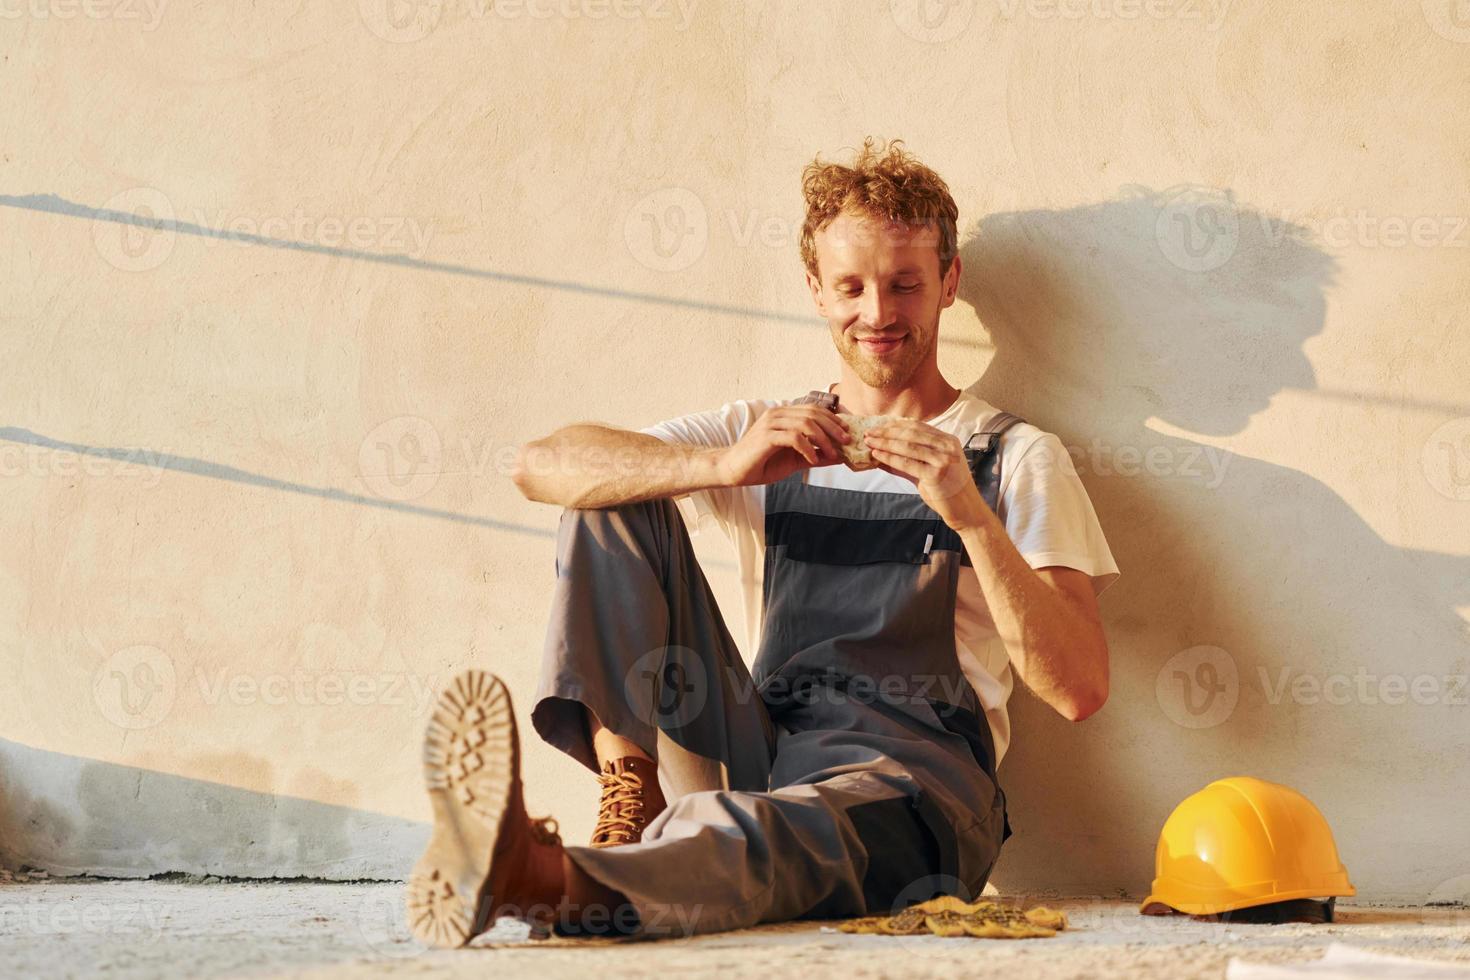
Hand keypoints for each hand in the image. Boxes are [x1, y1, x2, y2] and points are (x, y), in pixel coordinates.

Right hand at [716, 404, 851, 486]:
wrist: (733, 471)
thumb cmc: (761, 464)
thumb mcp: (794, 460)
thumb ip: (815, 456)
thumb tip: (840, 457)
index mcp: (783, 414)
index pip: (814, 409)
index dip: (833, 419)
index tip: (847, 431)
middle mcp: (777, 414)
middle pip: (813, 414)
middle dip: (833, 427)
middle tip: (846, 441)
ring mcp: (771, 423)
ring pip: (805, 423)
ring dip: (823, 439)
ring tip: (832, 453)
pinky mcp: (766, 436)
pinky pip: (793, 437)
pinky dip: (807, 448)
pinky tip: (813, 459)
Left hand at [862, 419, 989, 530]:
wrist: (966, 511)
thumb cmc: (947, 492)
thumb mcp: (928, 471)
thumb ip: (908, 461)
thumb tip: (880, 454)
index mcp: (948, 441)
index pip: (917, 427)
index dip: (895, 425)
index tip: (878, 427)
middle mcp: (948, 447)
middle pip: (911, 434)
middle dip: (887, 432)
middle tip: (868, 433)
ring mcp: (944, 460)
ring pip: (908, 447)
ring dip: (885, 443)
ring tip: (869, 442)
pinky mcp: (937, 474)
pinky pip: (907, 463)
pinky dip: (890, 458)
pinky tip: (877, 455)